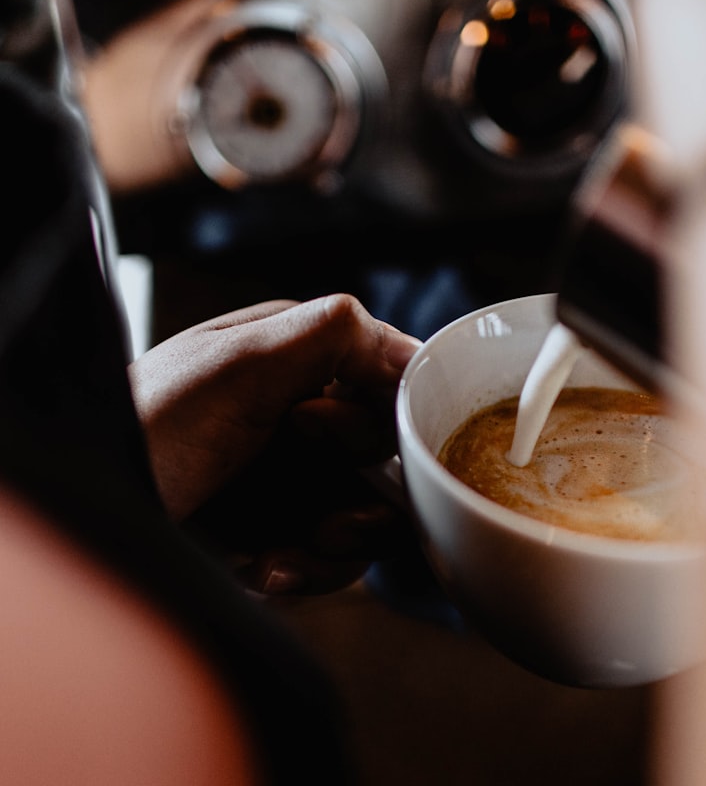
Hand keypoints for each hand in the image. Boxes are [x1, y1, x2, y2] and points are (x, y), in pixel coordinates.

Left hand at [129, 295, 421, 591]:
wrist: (91, 513)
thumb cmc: (144, 427)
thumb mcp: (239, 364)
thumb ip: (331, 335)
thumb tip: (413, 350)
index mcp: (297, 358)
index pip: (389, 383)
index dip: (384, 422)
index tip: (338, 444)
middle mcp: (300, 415)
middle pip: (388, 461)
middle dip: (368, 500)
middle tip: (331, 522)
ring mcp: (289, 476)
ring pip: (367, 515)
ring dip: (340, 547)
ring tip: (289, 554)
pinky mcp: (276, 528)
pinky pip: (330, 556)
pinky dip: (307, 570)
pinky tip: (265, 569)